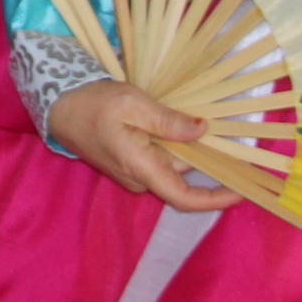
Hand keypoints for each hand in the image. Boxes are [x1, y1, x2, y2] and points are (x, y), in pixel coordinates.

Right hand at [46, 80, 242, 213]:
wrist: (60, 107)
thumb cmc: (93, 104)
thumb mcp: (132, 103)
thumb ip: (167, 120)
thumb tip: (202, 130)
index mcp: (141, 167)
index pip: (184, 197)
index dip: (216, 199)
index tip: (242, 190)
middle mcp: (139, 179)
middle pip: (183, 173)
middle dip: (204, 154)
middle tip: (227, 129)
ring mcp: (134, 174)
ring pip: (173, 163)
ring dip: (187, 145)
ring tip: (199, 117)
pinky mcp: (130, 165)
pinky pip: (160, 158)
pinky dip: (174, 143)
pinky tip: (176, 121)